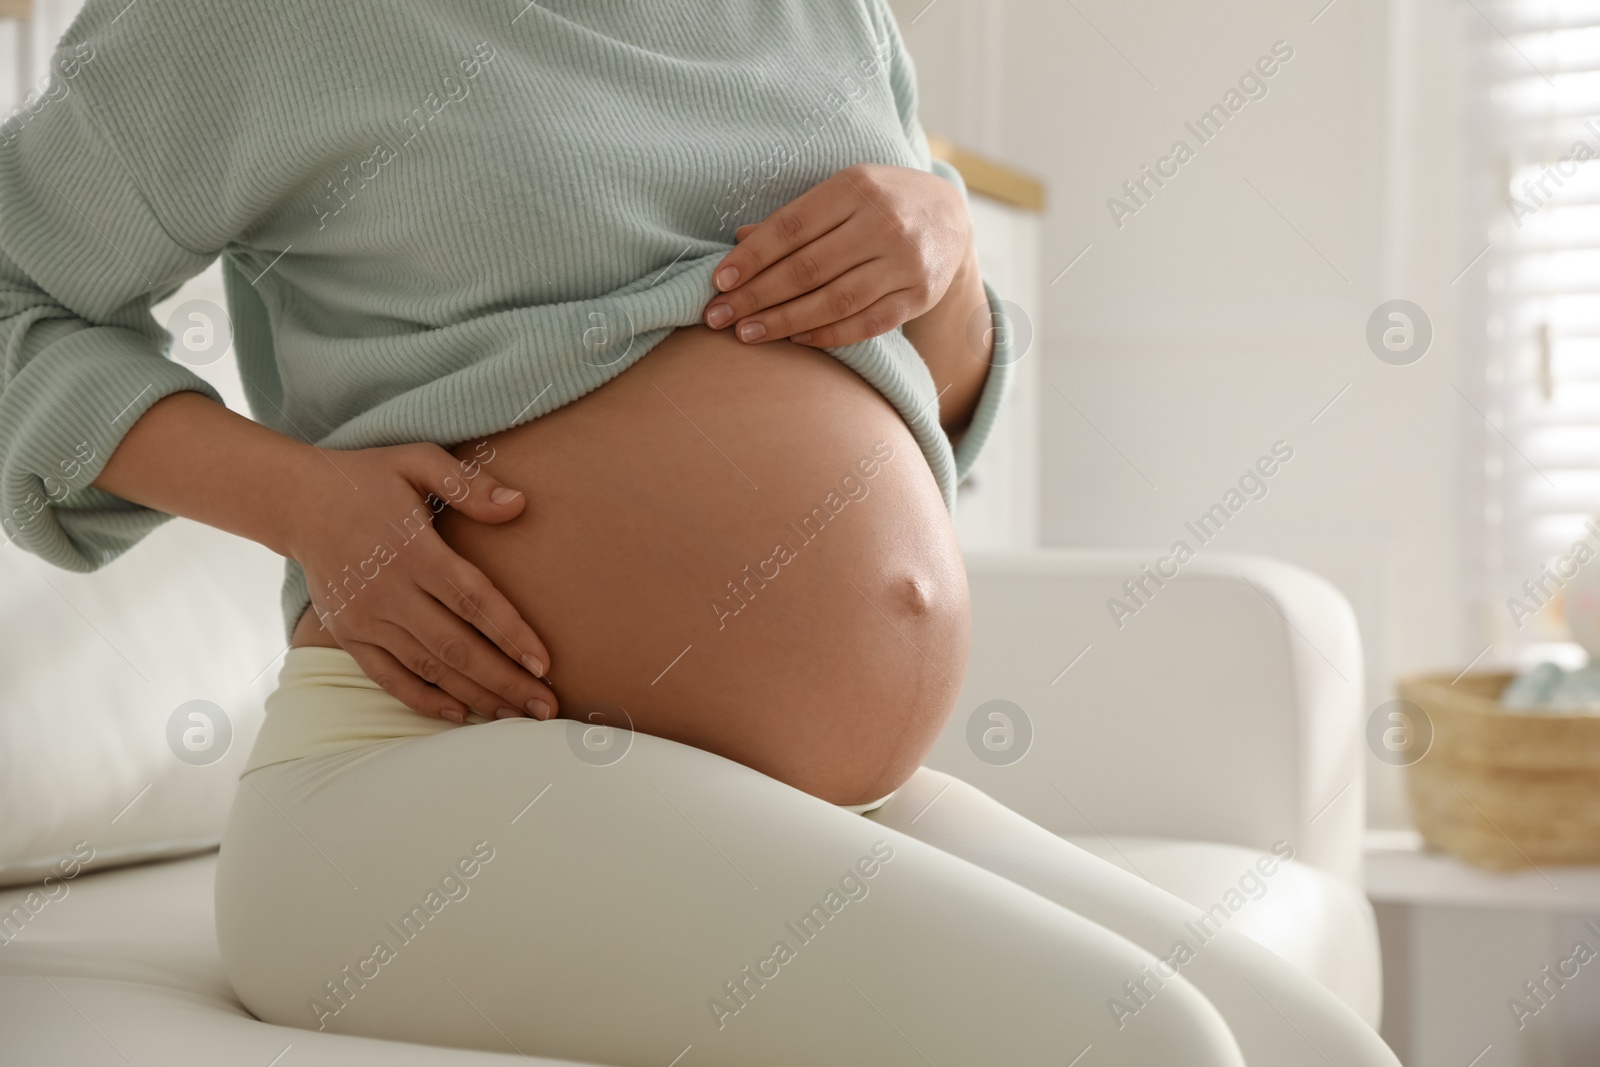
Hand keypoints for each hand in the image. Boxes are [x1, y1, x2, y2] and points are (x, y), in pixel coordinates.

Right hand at [286, 443, 557, 723]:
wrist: (297, 501)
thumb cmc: (369, 478)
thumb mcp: (417, 460)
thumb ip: (467, 484)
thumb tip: (518, 504)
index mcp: (412, 550)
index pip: (472, 600)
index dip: (511, 634)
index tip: (544, 664)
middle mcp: (388, 591)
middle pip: (456, 646)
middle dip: (505, 681)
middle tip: (546, 707)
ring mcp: (365, 618)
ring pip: (428, 668)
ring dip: (475, 695)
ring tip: (517, 717)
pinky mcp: (347, 634)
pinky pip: (388, 676)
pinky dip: (422, 699)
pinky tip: (459, 714)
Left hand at [703, 163, 972, 348]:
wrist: (951, 216)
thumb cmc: (879, 202)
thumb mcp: (840, 193)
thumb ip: (793, 218)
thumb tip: (739, 240)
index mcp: (855, 188)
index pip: (791, 228)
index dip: (751, 257)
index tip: (719, 281)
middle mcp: (883, 224)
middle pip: (808, 268)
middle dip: (756, 296)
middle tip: (718, 316)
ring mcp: (905, 263)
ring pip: (834, 301)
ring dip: (784, 321)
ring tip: (748, 334)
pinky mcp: (919, 296)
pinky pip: (866, 323)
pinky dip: (827, 334)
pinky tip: (796, 338)